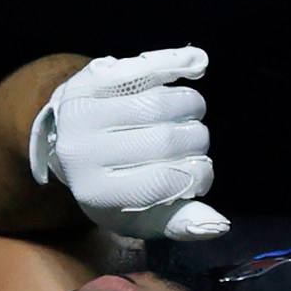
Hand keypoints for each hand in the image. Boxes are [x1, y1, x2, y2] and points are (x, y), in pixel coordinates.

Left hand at [28, 47, 227, 240]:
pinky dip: (176, 63)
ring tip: (190, 114)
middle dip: (196, 139)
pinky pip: (143, 67)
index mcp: (96, 192)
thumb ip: (181, 222)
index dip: (197, 175)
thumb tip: (220, 226)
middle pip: (166, 141)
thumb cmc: (116, 184)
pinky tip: (196, 66)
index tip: (202, 172)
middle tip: (195, 142)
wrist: (70, 142)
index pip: (164, 182)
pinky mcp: (91, 79)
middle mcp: (84, 153)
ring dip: (192, 105)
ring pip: (160, 103)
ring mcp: (85, 112)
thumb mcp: (142, 215)